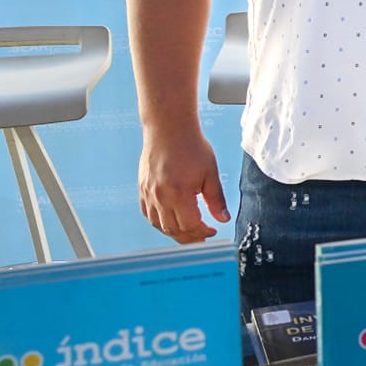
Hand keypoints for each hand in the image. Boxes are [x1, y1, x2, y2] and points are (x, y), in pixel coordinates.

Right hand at [138, 126, 226, 243]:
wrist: (169, 129)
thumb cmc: (191, 146)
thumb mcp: (210, 173)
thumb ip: (216, 199)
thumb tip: (223, 219)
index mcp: (179, 193)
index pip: (190, 225)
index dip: (202, 232)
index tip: (212, 231)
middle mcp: (160, 196)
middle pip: (173, 229)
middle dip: (190, 237)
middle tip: (202, 236)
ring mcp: (148, 193)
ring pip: (158, 225)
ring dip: (174, 232)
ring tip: (189, 231)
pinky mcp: (142, 189)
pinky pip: (148, 214)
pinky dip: (159, 222)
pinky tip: (171, 221)